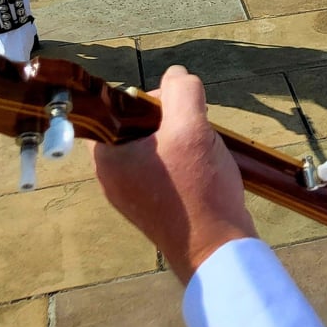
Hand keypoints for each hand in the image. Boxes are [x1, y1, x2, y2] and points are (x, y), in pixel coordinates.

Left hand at [89, 65, 257, 284]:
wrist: (219, 251)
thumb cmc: (198, 190)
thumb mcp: (191, 127)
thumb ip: (182, 91)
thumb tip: (178, 75)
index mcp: (107, 157)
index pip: (116, 107)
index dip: (149, 99)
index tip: (175, 108)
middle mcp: (112, 178)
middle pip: (138, 125)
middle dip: (171, 119)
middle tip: (195, 128)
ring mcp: (132, 195)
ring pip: (155, 146)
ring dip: (182, 138)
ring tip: (203, 149)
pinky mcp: (154, 207)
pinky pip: (165, 168)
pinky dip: (185, 161)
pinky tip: (205, 167)